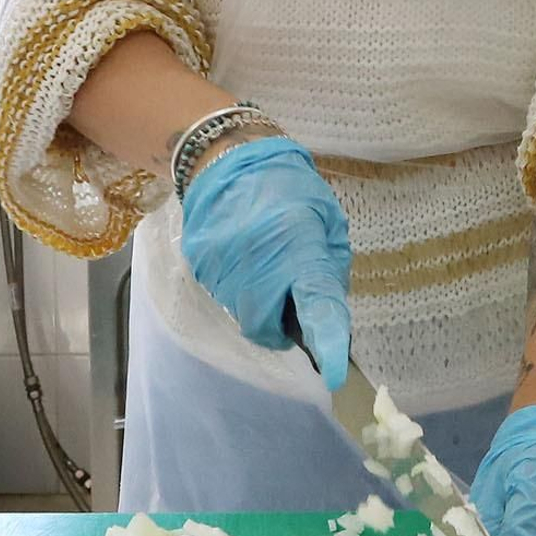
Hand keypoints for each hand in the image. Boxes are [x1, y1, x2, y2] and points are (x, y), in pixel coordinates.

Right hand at [180, 135, 352, 388]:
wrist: (229, 160)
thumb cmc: (290, 189)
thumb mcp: (326, 220)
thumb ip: (328, 270)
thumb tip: (327, 317)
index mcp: (300, 247)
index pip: (317, 304)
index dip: (326, 342)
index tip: (334, 375)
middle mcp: (259, 264)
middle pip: (267, 328)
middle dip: (281, 326)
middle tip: (289, 299)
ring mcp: (223, 269)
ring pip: (244, 315)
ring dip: (260, 304)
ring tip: (265, 264)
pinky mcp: (201, 267)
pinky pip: (225, 296)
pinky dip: (240, 288)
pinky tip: (245, 256)